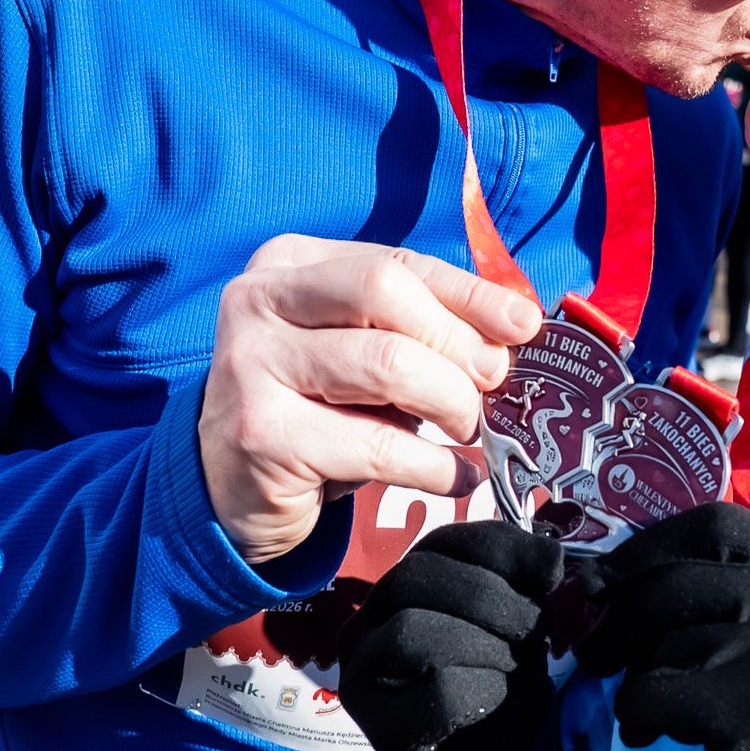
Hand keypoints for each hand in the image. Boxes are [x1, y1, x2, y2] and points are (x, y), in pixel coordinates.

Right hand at [197, 234, 541, 563]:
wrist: (226, 488)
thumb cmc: (313, 408)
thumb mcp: (360, 351)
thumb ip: (421, 328)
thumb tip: (514, 329)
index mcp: (289, 263)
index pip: (396, 262)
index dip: (469, 293)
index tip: (524, 324)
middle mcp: (259, 300)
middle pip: (385, 292)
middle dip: (457, 339)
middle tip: (493, 383)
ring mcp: (251, 364)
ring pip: (386, 363)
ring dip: (450, 402)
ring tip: (470, 430)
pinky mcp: (260, 433)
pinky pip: (377, 444)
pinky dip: (434, 466)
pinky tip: (456, 477)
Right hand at [339, 521, 564, 750]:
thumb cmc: (490, 670)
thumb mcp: (514, 617)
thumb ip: (525, 580)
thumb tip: (551, 555)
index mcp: (407, 576)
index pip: (444, 539)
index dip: (502, 549)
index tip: (550, 574)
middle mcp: (371, 614)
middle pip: (416, 576)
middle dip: (491, 599)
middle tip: (535, 630)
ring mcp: (361, 666)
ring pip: (410, 631)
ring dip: (482, 646)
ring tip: (515, 668)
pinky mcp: (373, 720)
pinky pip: (431, 694)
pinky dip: (478, 692)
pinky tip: (495, 701)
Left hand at [575, 503, 749, 750]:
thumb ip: (707, 582)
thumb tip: (593, 586)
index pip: (710, 524)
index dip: (645, 548)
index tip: (603, 580)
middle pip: (672, 586)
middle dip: (616, 619)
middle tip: (592, 651)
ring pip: (663, 644)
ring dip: (634, 676)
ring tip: (648, 698)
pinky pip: (653, 694)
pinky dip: (635, 712)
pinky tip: (648, 728)